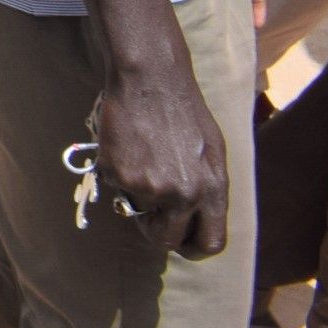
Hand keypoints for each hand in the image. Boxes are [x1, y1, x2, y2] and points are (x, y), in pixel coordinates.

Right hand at [94, 62, 230, 257]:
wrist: (150, 79)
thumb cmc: (185, 111)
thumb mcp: (213, 153)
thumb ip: (207, 189)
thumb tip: (193, 219)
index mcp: (213, 190)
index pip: (210, 243)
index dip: (192, 248)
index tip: (180, 240)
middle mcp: (183, 195)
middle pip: (166, 240)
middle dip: (155, 231)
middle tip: (149, 213)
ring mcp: (149, 187)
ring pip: (135, 209)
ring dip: (134, 192)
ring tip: (140, 157)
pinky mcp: (119, 174)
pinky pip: (114, 186)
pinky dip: (116, 171)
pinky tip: (125, 145)